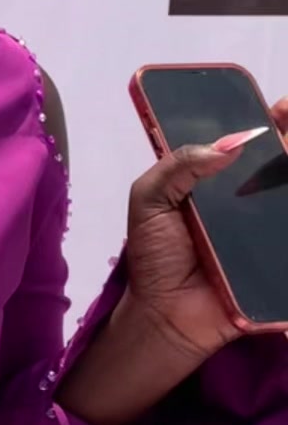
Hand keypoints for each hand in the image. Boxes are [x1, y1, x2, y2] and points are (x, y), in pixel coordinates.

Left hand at [122, 102, 287, 360]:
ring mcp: (271, 230)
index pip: (251, 143)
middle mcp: (251, 202)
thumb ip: (180, 165)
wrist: (166, 317)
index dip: (268, 123)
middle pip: (283, 163)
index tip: (278, 107)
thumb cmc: (155, 258)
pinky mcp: (280, 259)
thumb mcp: (150, 200)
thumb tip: (230, 143)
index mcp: (219, 182)